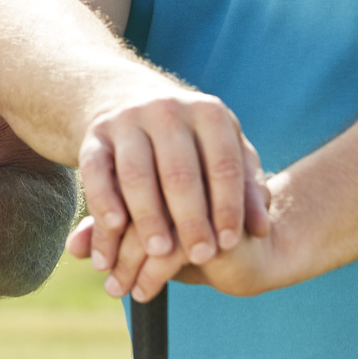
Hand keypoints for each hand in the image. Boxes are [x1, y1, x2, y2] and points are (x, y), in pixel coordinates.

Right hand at [77, 88, 267, 296]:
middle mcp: (167, 110)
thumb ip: (247, 189)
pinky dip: (103, 202)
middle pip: (179, 173)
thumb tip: (263, 230)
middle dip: (190, 219)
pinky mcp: (94, 136)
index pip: (222, 165)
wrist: (131, 101)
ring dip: (147, 217)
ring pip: (136, 174)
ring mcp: (127, 121)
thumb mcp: (225, 153)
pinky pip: (95, 172)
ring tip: (157, 254)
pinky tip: (113, 231)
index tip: (229, 243)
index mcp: (208, 113)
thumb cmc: (192, 143)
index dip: (228, 206)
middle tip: (200, 257)